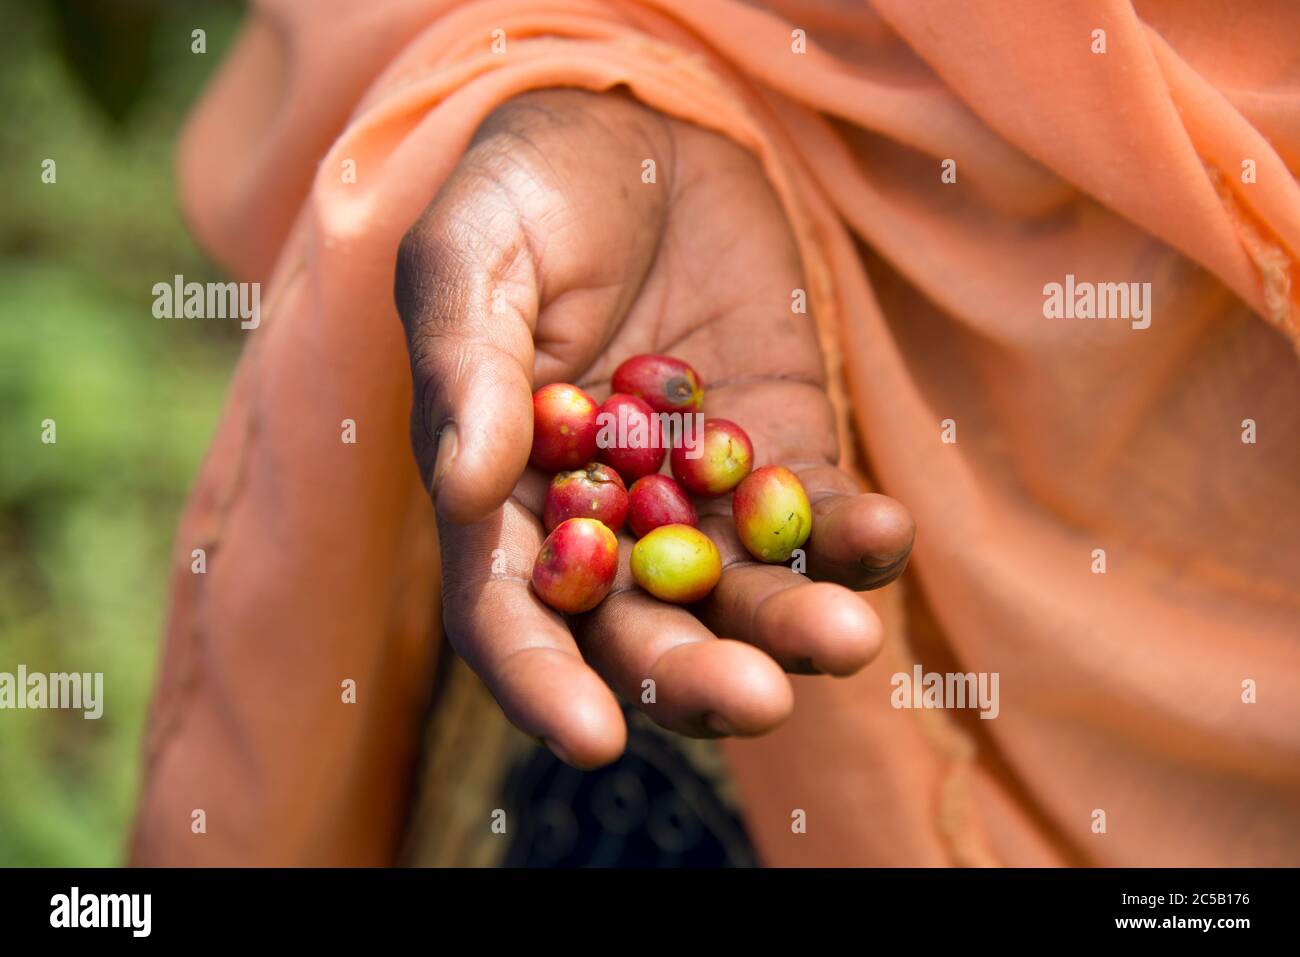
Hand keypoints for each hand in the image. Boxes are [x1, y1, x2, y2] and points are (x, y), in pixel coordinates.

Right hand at [395, 89, 913, 766]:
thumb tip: (468, 489)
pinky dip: (852, 538)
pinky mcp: (782, 448)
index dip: (542, 682)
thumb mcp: (473, 253)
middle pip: (639, 634)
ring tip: (847, 637)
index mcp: (504, 495)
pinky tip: (882, 532)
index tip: (591, 737)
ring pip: (741, 597)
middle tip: (757, 701)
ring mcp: (698, 495)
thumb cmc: (530, 189)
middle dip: (695, 680)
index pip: (510, 615)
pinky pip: (819, 517)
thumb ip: (465, 367)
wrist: (643, 130)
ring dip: (793, 629)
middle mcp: (602, 522)